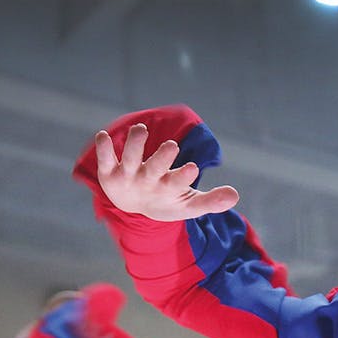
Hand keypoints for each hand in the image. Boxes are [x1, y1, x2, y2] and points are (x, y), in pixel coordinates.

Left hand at [95, 123, 239, 220]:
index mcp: (167, 191)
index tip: (193, 169)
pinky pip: (104, 160)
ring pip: (129, 161)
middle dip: (162, 159)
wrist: (135, 208)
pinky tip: (102, 136)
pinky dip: (103, 149)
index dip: (183, 177)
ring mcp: (127, 178)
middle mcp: (146, 184)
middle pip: (154, 171)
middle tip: (172, 146)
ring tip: (141, 129)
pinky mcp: (110, 172)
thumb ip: (212, 200)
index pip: (176, 185)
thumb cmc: (168, 202)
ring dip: (133, 146)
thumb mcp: (191, 204)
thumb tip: (235, 196)